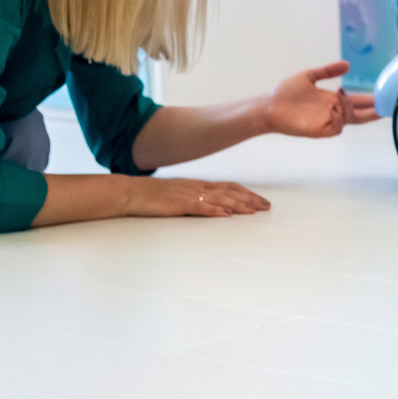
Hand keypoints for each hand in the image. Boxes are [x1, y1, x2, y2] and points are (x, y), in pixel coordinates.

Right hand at [127, 177, 269, 217]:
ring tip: (254, 210)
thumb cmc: (151, 196)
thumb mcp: (176, 195)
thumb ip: (192, 199)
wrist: (131, 192)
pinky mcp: (179, 204)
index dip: (245, 192)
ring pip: (220, 198)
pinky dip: (216, 209)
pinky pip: (201, 207)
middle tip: (266, 206)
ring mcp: (189, 195)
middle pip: (230, 191)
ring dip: (239, 204)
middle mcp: (196, 187)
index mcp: (196, 185)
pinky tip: (227, 213)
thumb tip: (207, 207)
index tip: (259, 200)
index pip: (228, 186)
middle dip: (250, 199)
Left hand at [264, 61, 379, 137]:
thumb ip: (328, 71)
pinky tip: (333, 107)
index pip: (357, 101)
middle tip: (386, 107)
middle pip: (359, 115)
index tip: (385, 96)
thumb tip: (348, 65)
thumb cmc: (287, 92)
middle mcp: (333, 112)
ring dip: (349, 108)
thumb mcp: (310, 76)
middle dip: (373, 112)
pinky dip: (338, 117)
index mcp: (333, 100)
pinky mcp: (318, 131)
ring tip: (339, 97)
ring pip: (348, 119)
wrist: (270, 105)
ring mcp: (326, 122)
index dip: (371, 100)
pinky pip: (336, 127)